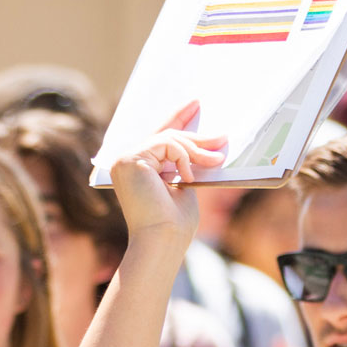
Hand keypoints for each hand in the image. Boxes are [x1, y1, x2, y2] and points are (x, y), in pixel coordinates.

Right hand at [107, 102, 226, 253]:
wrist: (163, 242)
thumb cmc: (174, 223)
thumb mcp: (185, 184)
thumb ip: (187, 164)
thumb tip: (210, 143)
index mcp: (136, 167)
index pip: (159, 136)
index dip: (178, 118)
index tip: (195, 104)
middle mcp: (124, 161)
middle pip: (166, 136)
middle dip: (197, 137)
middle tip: (223, 138)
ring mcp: (123, 159)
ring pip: (168, 139)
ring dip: (196, 149)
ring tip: (217, 159)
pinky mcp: (128, 160)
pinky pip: (165, 145)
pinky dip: (182, 158)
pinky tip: (188, 177)